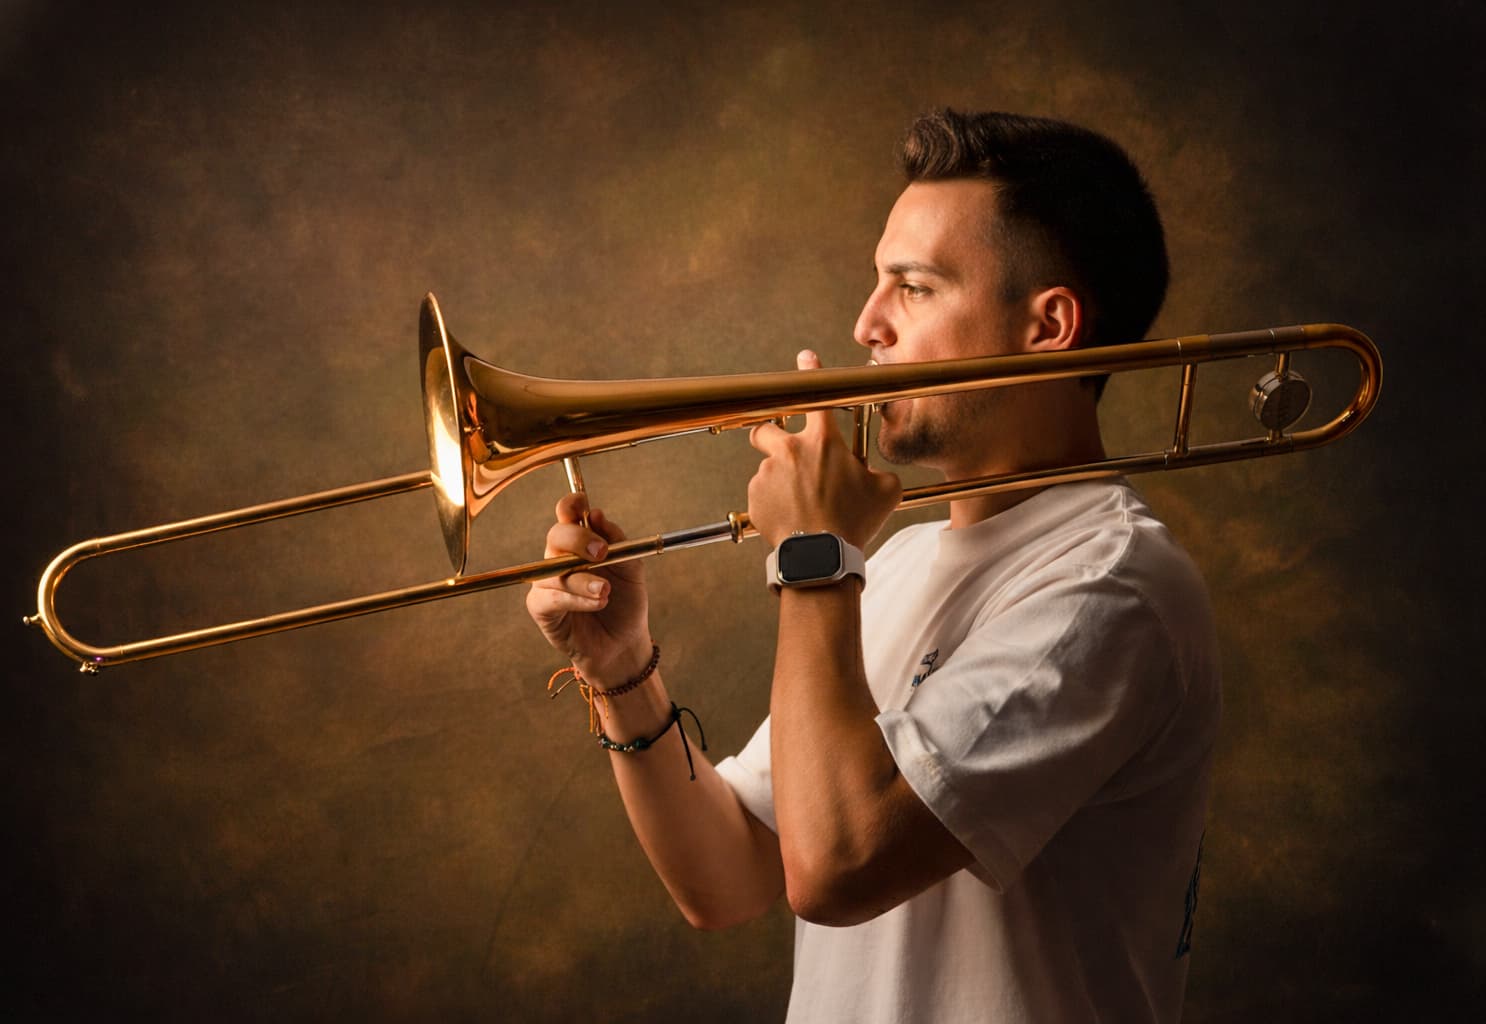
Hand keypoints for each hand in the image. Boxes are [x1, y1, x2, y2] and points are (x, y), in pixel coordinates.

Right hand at [525, 492, 653, 686]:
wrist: (624, 643)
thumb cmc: (626, 603)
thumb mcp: (632, 568)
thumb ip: (618, 541)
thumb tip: (597, 515)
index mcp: (582, 542)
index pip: (567, 513)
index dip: (571, 505)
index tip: (583, 506)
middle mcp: (561, 557)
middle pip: (556, 536)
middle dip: (578, 540)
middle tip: (602, 553)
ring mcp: (548, 581)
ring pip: (554, 569)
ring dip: (583, 579)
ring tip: (606, 592)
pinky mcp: (541, 607)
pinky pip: (551, 596)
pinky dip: (576, 599)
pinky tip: (597, 603)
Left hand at [746, 350, 901, 549]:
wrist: (820, 556)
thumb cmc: (854, 522)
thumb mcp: (885, 493)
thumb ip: (880, 473)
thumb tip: (874, 474)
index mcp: (823, 442)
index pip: (816, 395)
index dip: (811, 372)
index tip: (806, 359)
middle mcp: (791, 450)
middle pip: (768, 427)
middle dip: (771, 434)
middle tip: (783, 453)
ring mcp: (768, 472)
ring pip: (768, 467)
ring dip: (781, 480)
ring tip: (799, 505)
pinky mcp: (755, 495)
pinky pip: (762, 493)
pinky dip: (774, 503)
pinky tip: (791, 520)